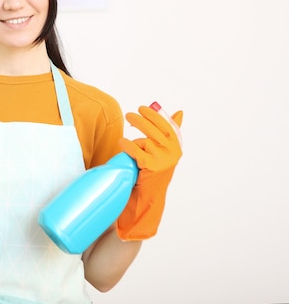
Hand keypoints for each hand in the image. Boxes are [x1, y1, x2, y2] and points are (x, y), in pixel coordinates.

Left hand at [115, 105, 183, 239]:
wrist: (150, 196)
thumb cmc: (155, 170)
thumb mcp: (165, 150)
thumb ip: (171, 131)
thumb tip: (180, 112)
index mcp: (176, 146)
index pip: (166, 125)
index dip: (154, 115)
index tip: (143, 108)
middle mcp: (172, 152)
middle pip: (154, 130)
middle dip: (140, 120)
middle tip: (129, 115)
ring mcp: (163, 159)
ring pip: (144, 141)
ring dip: (134, 142)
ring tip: (127, 144)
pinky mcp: (152, 166)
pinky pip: (136, 150)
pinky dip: (127, 145)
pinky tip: (121, 143)